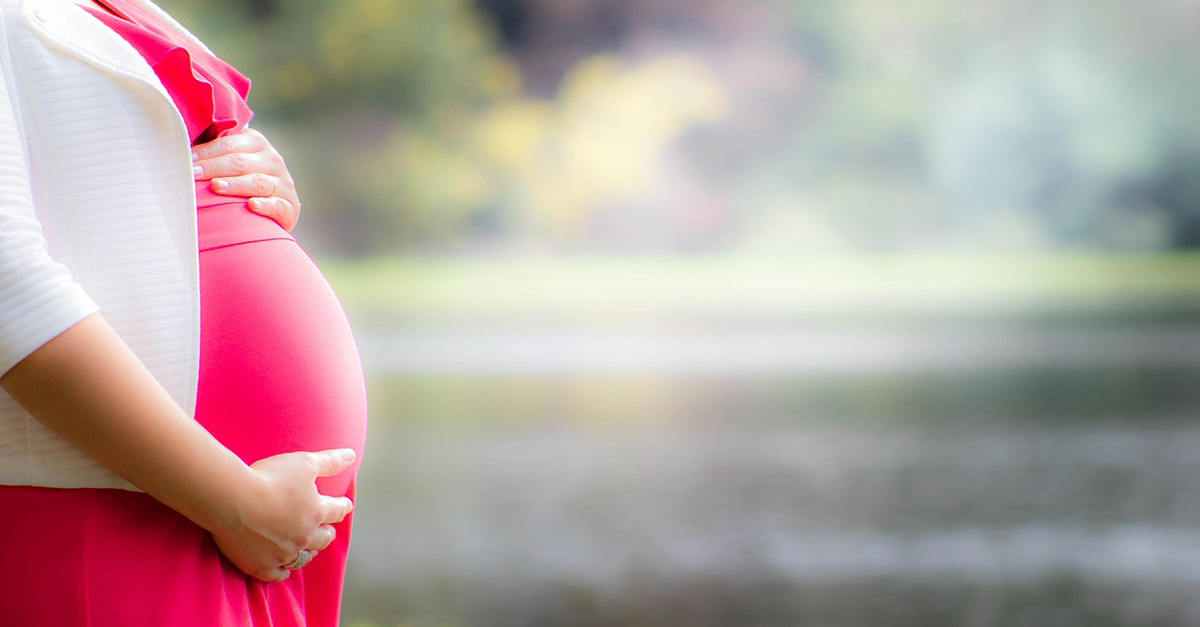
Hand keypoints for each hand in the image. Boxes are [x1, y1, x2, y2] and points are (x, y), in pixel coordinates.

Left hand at [191, 128, 302, 230]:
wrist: (272, 207)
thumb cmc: (239, 181)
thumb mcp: (230, 162)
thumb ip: (213, 152)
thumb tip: (178, 142)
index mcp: (256, 143)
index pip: (229, 144)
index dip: (206, 152)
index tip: (186, 161)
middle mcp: (273, 160)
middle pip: (240, 162)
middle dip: (214, 168)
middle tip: (193, 175)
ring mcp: (284, 183)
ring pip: (257, 182)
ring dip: (235, 185)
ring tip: (216, 187)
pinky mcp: (290, 206)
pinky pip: (278, 204)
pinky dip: (265, 205)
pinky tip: (252, 206)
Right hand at [208, 448, 355, 581]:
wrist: (232, 499)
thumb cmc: (268, 477)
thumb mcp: (304, 462)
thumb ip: (329, 461)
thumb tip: (351, 455)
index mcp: (316, 512)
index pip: (337, 510)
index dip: (342, 506)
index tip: (345, 505)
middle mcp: (303, 536)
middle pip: (323, 538)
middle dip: (327, 532)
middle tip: (329, 530)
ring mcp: (283, 554)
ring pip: (303, 558)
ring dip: (308, 552)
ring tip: (310, 549)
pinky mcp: (261, 565)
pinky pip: (277, 575)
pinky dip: (282, 572)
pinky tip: (284, 571)